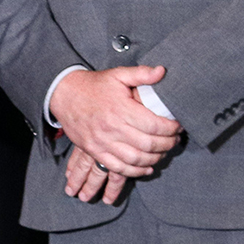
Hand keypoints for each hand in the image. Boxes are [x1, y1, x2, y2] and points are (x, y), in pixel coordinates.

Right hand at [50, 65, 180, 202]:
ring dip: (154, 159)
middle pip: (148, 144)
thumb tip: (163, 71)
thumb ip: (141, 73)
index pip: (154, 125)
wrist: (65, 95)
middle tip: (175, 140)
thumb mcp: (118, 74)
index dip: (171, 128)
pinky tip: (147, 167)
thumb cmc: (94, 85)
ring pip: (135, 159)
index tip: (178, 126)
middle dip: (167, 144)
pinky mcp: (95, 151)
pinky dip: (135, 171)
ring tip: (164, 152)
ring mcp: (102, 143)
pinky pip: (118, 168)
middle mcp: (112, 128)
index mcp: (121, 109)